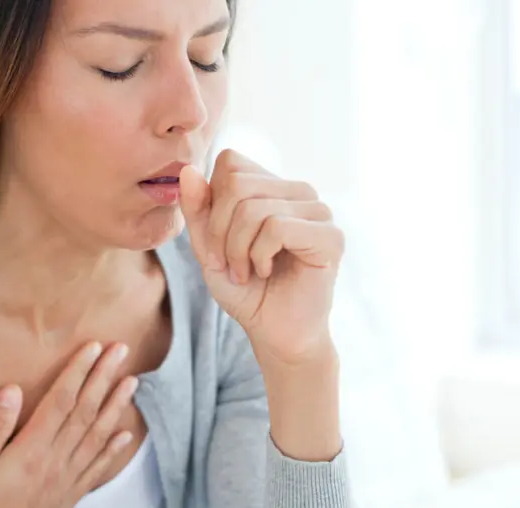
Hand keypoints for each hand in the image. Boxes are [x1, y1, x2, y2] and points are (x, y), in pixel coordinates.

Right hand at [0, 342, 137, 507]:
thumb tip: (12, 389)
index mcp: (30, 452)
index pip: (61, 401)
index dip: (79, 371)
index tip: (93, 347)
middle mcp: (55, 464)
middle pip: (86, 412)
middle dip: (104, 378)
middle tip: (122, 351)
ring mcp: (65, 483)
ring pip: (97, 437)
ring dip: (116, 407)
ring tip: (132, 382)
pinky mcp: (67, 500)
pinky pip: (96, 469)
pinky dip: (113, 450)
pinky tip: (126, 435)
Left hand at [179, 150, 343, 362]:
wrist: (275, 333)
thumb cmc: (246, 290)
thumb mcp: (208, 247)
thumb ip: (198, 210)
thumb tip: (188, 170)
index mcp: (273, 186)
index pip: (231, 163)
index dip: (211, 203)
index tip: (214, 242)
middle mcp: (299, 192)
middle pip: (237, 184)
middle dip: (219, 230)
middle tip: (225, 263)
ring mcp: (318, 211)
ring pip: (255, 207)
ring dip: (237, 248)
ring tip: (244, 272)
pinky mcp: (331, 236)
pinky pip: (277, 227)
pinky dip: (259, 255)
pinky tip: (266, 271)